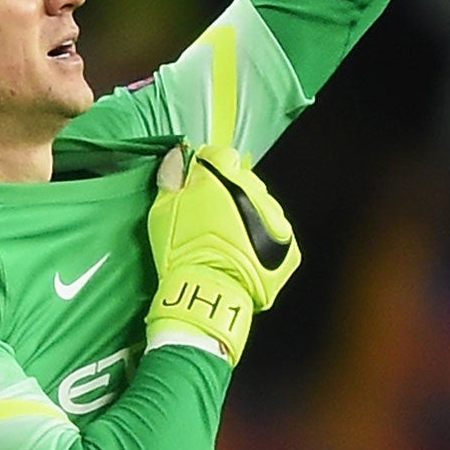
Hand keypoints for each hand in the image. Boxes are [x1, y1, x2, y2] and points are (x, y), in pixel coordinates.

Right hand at [145, 144, 300, 365]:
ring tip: (228, 240)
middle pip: (244, 180)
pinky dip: (264, 240)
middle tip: (210, 217)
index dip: (208, 168)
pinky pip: (276, 232)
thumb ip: (172, 179)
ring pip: (262, 205)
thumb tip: (177, 157)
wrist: (205, 293)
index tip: (198, 183)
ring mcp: (274, 217)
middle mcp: (254, 191)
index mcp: (222, 176)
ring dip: (248, 216)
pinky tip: (245, 253)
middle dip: (229, 192)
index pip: (221, 155)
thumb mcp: (162, 212)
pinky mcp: (287, 243)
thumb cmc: (180, 252)